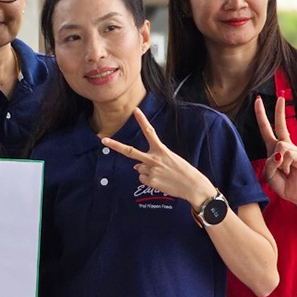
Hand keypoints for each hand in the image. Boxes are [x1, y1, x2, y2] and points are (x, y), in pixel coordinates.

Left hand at [101, 107, 215, 207]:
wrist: (193, 186)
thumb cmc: (183, 171)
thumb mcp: (169, 160)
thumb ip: (151, 160)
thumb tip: (135, 167)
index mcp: (162, 150)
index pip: (150, 132)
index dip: (142, 120)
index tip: (135, 110)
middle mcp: (154, 158)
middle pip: (130, 151)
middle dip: (115, 145)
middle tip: (103, 140)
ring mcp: (150, 170)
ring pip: (139, 168)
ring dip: (147, 171)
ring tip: (163, 175)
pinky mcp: (150, 181)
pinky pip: (142, 179)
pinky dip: (149, 180)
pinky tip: (161, 181)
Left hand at [255, 97, 296, 205]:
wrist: (294, 193)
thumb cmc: (281, 182)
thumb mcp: (269, 173)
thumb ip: (270, 162)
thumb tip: (279, 153)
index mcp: (273, 147)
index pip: (267, 128)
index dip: (261, 114)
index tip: (258, 100)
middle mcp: (285, 145)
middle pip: (281, 125)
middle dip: (279, 110)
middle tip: (280, 96)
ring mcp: (295, 149)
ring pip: (280, 146)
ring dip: (278, 162)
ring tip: (283, 171)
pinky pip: (289, 155)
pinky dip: (285, 165)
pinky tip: (289, 171)